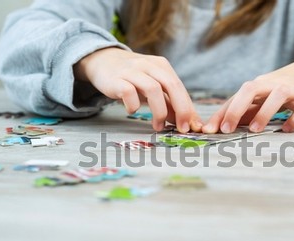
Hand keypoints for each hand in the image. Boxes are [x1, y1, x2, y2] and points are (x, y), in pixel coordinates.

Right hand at [74, 47, 201, 131]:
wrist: (102, 61)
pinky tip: (133, 110)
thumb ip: (169, 103)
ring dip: (159, 111)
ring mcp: (132, 71)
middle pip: (171, 85)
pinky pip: (128, 92)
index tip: (191, 126)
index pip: (179, 87)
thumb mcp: (153, 86)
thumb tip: (187, 123)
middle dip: (180, 109)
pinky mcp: (116, 79)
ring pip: (152, 89)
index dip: (188, 108)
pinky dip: (134, 105)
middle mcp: (149, 65)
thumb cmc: (132, 78)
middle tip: (181, 128)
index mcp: (161, 66)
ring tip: (158, 126)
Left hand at [202, 50, 293, 132]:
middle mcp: (272, 85)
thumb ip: (246, 110)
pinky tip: (286, 129)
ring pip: (275, 97)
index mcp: (258, 86)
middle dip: (236, 110)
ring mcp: (292, 90)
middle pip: (250, 91)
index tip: (209, 129)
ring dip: (264, 113)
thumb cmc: (284, 87)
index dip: (221, 113)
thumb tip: (222, 127)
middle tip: (226, 130)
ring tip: (254, 130)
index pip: (235, 98)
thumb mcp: (264, 96)